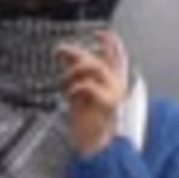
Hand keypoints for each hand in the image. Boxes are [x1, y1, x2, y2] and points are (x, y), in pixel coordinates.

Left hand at [61, 33, 128, 156]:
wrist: (93, 144)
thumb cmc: (87, 120)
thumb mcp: (79, 90)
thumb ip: (76, 71)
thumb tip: (65, 52)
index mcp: (114, 81)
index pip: (118, 56)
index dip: (111, 42)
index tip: (98, 33)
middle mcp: (118, 85)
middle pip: (98, 59)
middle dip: (77, 54)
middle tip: (60, 51)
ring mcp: (115, 93)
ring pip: (93, 67)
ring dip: (73, 73)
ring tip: (65, 84)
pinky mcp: (108, 102)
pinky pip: (87, 86)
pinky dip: (74, 88)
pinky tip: (70, 95)